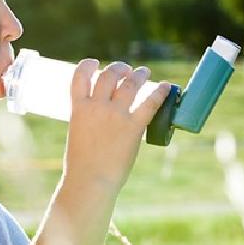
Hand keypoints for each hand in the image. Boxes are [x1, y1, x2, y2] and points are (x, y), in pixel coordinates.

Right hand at [63, 59, 170, 192]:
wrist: (90, 181)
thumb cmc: (81, 164)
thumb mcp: (77, 133)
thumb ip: (87, 120)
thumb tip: (101, 117)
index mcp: (78, 108)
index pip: (80, 75)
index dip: (88, 65)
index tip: (95, 63)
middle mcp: (97, 106)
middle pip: (109, 75)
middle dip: (119, 68)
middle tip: (126, 70)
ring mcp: (115, 115)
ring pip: (130, 84)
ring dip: (138, 74)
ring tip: (144, 72)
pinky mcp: (133, 127)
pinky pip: (149, 104)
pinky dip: (159, 92)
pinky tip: (165, 87)